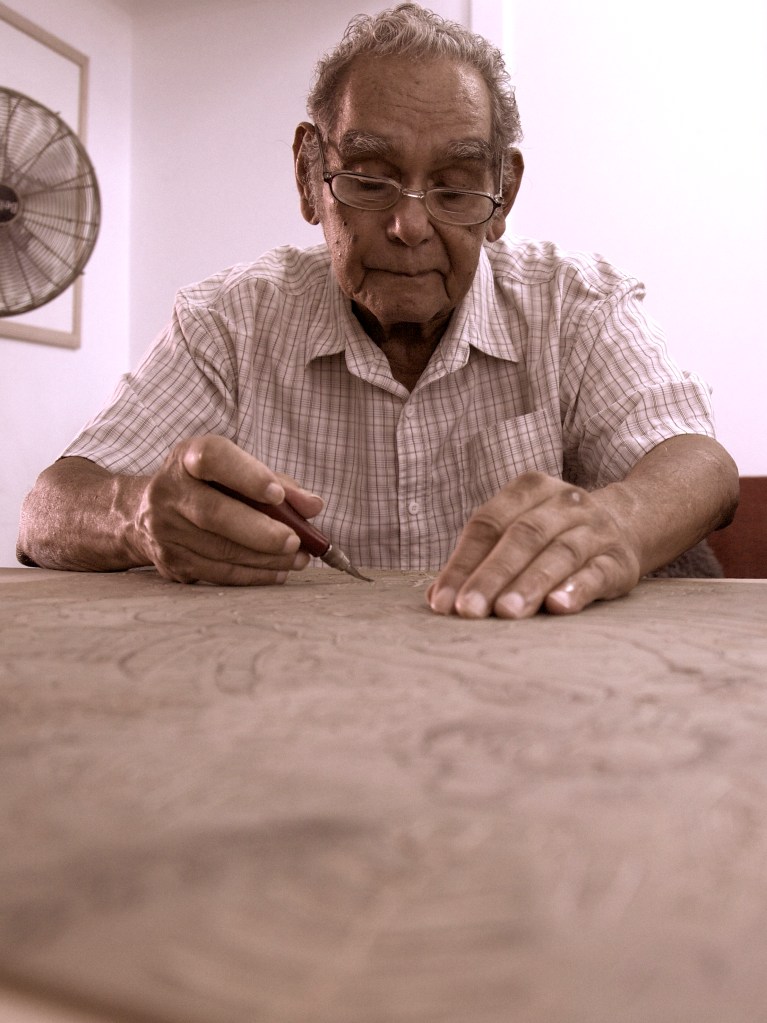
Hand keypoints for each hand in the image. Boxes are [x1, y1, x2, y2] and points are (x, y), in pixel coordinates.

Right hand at [131, 435, 323, 584]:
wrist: (144, 513)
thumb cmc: (208, 486)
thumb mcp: (237, 472)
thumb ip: (278, 484)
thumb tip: (314, 506)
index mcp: (187, 458)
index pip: (213, 459)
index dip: (247, 476)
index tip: (277, 495)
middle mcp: (168, 491)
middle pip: (215, 514)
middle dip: (261, 531)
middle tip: (296, 542)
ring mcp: (165, 530)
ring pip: (220, 550)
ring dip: (265, 558)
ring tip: (298, 559)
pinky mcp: (171, 561)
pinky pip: (218, 572)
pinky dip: (253, 575)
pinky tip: (278, 572)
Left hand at [427, 471, 641, 617]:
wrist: (627, 524)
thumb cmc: (552, 535)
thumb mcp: (516, 532)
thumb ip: (478, 560)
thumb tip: (437, 599)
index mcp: (530, 489)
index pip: (488, 524)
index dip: (462, 563)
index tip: (443, 601)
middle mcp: (564, 502)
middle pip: (522, 536)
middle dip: (492, 575)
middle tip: (469, 610)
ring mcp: (595, 529)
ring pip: (560, 554)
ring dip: (530, 584)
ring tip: (507, 613)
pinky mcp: (620, 560)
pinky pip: (597, 572)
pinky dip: (577, 589)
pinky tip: (558, 607)